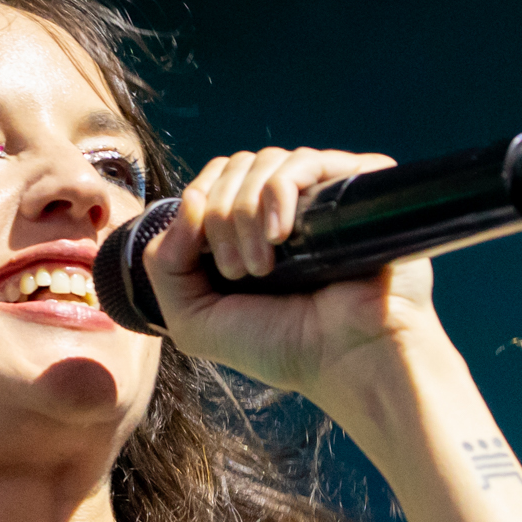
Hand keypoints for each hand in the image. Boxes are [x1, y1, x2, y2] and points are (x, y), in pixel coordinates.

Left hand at [139, 146, 448, 400]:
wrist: (351, 361)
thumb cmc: (284, 347)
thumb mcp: (196, 321)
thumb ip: (165, 266)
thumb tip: (187, 201)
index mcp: (249, 228)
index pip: (211, 182)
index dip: (198, 208)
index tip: (214, 264)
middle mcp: (285, 206)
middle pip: (231, 168)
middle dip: (220, 217)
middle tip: (239, 271)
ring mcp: (321, 193)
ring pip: (262, 162)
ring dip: (245, 211)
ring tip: (263, 265)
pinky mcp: (356, 186)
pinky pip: (304, 161)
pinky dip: (278, 192)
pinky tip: (281, 234)